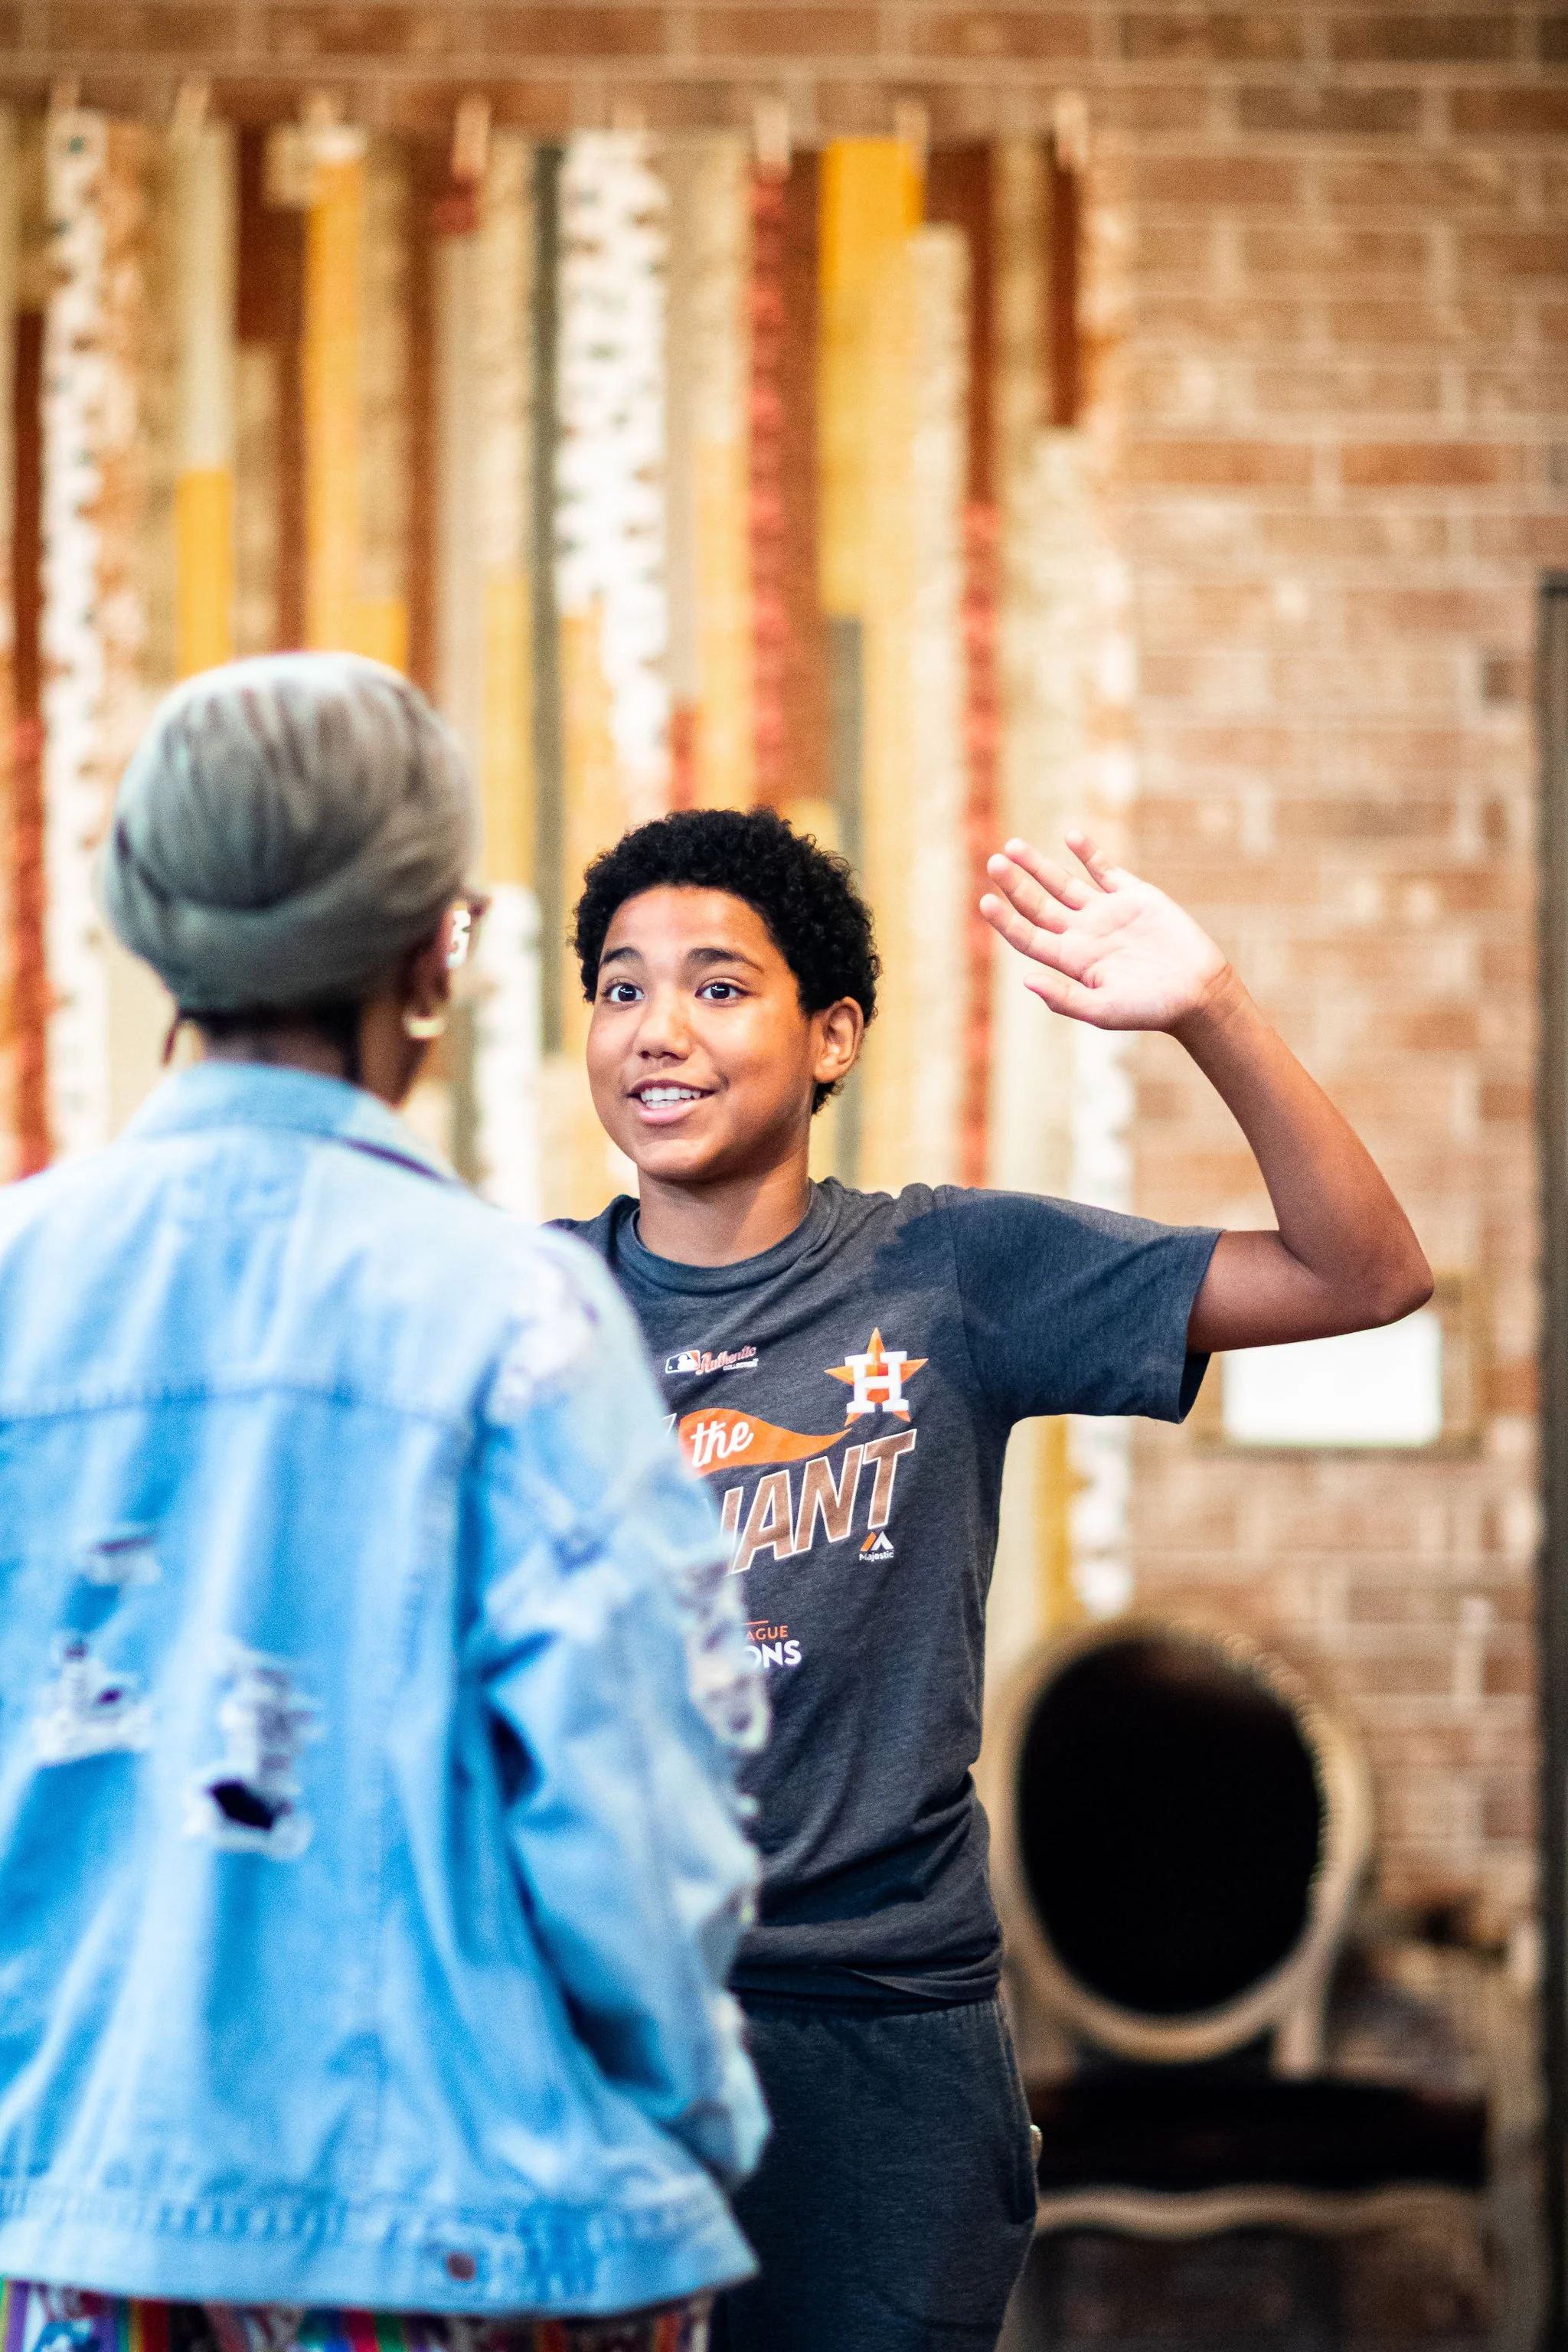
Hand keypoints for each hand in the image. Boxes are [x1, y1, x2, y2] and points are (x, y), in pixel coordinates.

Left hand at [979, 833, 1229, 1035]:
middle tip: (994, 862)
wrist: (1198, 992)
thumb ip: (1065, 997)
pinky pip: (1105, 869)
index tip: (985, 900)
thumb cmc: (1151, 1009)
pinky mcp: (1134, 896)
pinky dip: (1088, 853)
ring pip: (1063, 884)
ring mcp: (1106, 913)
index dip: (1005, 920)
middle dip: (1016, 884)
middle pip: (1038, 905)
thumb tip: (1026, 980)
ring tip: (1013, 845)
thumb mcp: (1104, 1010)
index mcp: (1071, 961)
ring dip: (1039, 865)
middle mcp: (1083, 934)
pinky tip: (1070, 837)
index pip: (1028, 936)